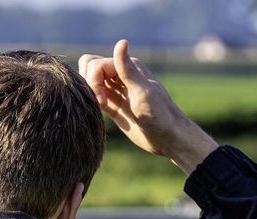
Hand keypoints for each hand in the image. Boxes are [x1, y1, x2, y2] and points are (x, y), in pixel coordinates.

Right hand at [79, 40, 217, 174]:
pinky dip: (90, 101)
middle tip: (100, 104)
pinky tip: (100, 114)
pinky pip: (93, 95)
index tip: (102, 102)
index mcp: (128, 67)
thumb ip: (127, 70)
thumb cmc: (160, 116)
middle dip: (88, 83)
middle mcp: (120, 75)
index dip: (93, 81)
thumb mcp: (143, 93)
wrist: (168, 138)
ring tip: (101, 108)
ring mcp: (116, 90)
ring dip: (89, 92)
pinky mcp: (113, 105)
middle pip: (90, 67)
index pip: (96, 64)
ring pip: (90, 80)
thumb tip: (121, 42)